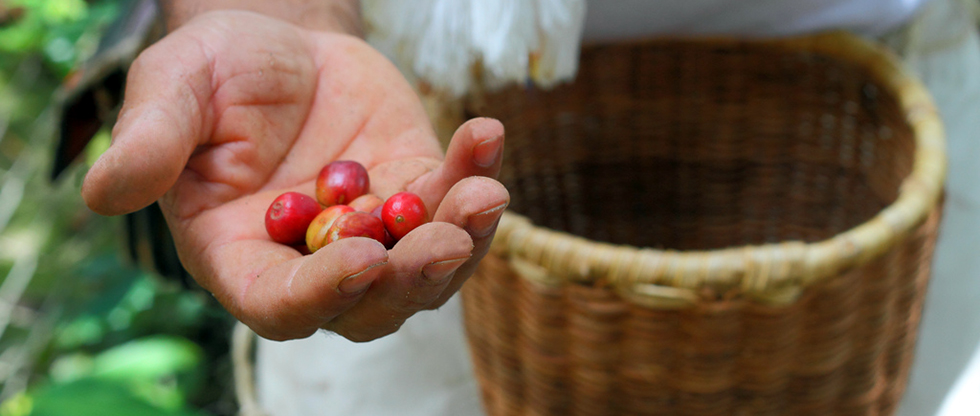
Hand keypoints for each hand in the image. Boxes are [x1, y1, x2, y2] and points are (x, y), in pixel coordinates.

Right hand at [81, 10, 508, 341]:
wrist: (279, 45)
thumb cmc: (215, 73)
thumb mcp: (174, 91)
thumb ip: (149, 142)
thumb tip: (102, 193)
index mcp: (243, 257)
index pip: (283, 303)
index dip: (322, 293)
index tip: (363, 257)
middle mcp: (314, 262)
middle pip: (371, 305)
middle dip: (412, 280)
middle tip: (448, 240)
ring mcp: (373, 233)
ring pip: (426, 269)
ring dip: (463, 239)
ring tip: (485, 191)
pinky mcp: (415, 192)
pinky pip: (453, 201)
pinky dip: (475, 175)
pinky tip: (485, 134)